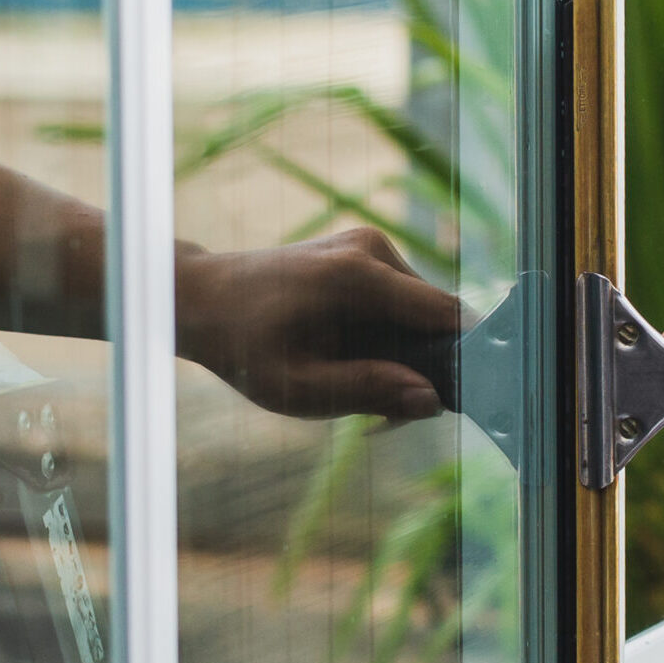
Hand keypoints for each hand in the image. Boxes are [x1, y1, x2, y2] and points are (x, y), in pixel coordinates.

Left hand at [174, 228, 464, 420]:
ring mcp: (368, 245)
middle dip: (423, 369)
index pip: (447, 315)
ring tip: (357, 394)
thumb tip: (431, 401)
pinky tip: (351, 364)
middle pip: (436, 317)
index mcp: (359, 276)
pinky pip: (399, 302)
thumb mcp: (298, 387)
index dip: (461, 360)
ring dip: (404, 357)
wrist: (202, 300)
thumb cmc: (242, 346)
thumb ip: (367, 391)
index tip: (448, 402)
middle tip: (381, 417)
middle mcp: (372, 249)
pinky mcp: (363, 253)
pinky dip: (388, 339)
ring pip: (420, 313)